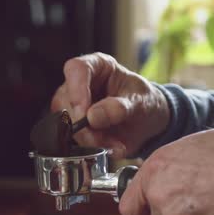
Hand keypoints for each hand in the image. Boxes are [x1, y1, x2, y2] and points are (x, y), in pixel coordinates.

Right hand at [51, 53, 169, 157]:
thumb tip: (92, 117)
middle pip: (65, 100)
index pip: (76, 69)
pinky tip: (109, 148)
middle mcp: (79, 84)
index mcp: (97, 66)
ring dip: (88, 139)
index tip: (85, 113)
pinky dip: (90, 148)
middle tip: (103, 138)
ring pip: (64, 123)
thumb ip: (120, 107)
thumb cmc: (145, 102)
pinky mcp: (73, 126)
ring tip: (114, 144)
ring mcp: (73, 105)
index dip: (76, 90)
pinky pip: (71, 139)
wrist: (149, 122)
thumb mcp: (141, 102)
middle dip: (82, 125)